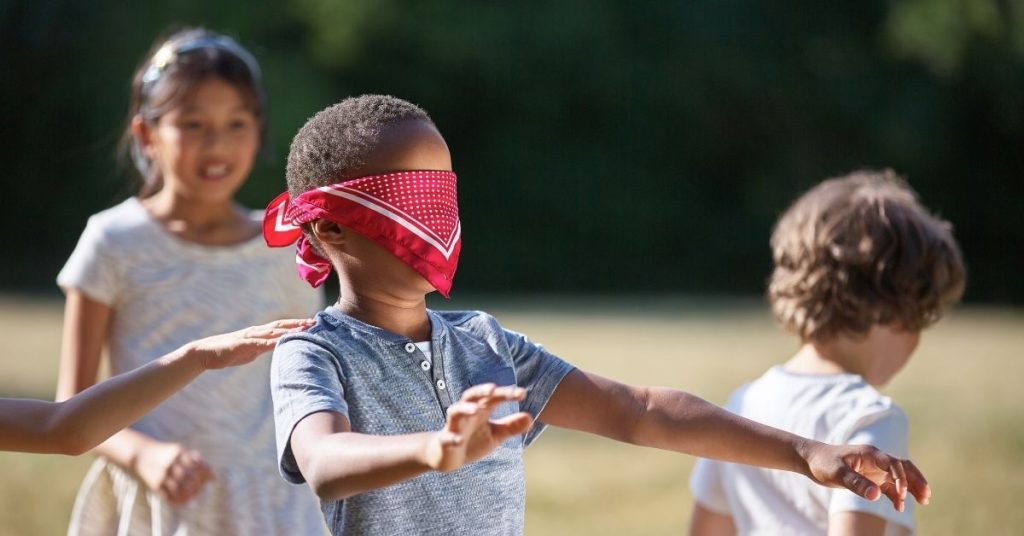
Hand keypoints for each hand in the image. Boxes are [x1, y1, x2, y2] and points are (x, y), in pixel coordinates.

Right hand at [134, 441, 213, 504]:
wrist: (140, 454)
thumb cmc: (166, 453)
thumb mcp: (179, 450)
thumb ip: (195, 460)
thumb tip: (213, 476)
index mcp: (177, 452)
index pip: (196, 464)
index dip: (206, 473)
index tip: (211, 479)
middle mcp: (169, 463)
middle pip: (187, 476)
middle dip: (198, 484)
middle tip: (203, 489)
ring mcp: (161, 474)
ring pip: (178, 488)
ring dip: (189, 494)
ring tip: (195, 496)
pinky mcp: (154, 484)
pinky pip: (167, 496)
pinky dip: (177, 500)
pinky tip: (185, 501)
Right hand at [187, 318, 314, 369]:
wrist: (205, 353)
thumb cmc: (228, 352)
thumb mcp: (250, 352)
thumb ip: (263, 349)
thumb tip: (275, 350)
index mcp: (259, 333)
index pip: (281, 327)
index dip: (297, 325)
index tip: (312, 324)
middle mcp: (256, 331)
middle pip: (281, 325)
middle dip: (298, 324)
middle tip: (314, 322)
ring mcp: (249, 337)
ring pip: (272, 332)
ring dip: (288, 331)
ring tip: (304, 330)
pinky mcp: (241, 344)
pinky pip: (258, 343)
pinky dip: (271, 342)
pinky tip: (281, 342)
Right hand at [423, 384, 532, 471]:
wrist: (447, 457)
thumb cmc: (473, 440)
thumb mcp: (495, 435)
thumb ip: (511, 426)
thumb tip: (530, 417)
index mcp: (480, 410)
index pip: (493, 397)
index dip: (506, 394)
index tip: (522, 393)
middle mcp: (466, 414)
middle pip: (471, 396)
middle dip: (480, 390)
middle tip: (493, 388)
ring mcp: (454, 426)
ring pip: (455, 411)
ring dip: (464, 408)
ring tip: (476, 409)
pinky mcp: (444, 441)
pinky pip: (447, 437)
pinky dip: (452, 438)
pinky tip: (460, 441)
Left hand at [803, 442, 930, 511]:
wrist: (811, 459)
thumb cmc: (823, 463)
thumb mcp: (837, 473)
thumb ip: (856, 483)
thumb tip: (876, 495)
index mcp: (870, 453)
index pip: (893, 463)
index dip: (901, 478)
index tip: (902, 494)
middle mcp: (876, 459)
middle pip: (903, 467)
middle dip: (916, 480)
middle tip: (926, 495)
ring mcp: (874, 468)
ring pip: (899, 477)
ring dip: (911, 487)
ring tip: (924, 500)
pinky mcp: (871, 478)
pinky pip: (889, 486)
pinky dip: (897, 495)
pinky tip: (900, 506)